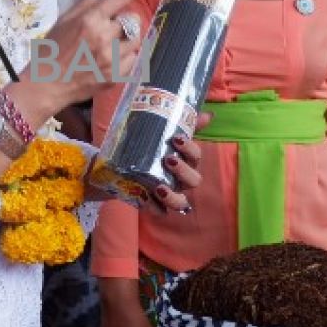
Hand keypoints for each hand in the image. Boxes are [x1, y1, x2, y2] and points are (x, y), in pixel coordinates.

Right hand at [29, 0, 154, 107]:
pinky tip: (110, 60)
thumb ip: (87, 5)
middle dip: (125, 21)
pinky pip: (134, 60)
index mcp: (90, 20)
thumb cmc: (52, 49)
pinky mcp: (117, 76)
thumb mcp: (64, 20)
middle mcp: (104, 37)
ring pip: (136, 40)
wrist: (47, 83)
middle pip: (133, 20)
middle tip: (111, 29)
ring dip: (127, 39)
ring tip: (111, 45)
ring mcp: (112, 59)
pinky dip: (126, 57)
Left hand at [87, 115, 204, 213]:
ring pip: (181, 203)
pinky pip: (159, 212)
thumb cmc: (147, 148)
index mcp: (184, 162)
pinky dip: (154, 207)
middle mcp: (180, 180)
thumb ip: (182, 122)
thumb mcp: (161, 133)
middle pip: (194, 181)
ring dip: (173, 196)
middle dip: (184, 171)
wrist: (118, 164)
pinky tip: (145, 197)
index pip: (196, 157)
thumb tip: (208, 114)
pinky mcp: (152, 205)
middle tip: (168, 159)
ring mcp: (168, 194)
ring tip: (159, 186)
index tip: (176, 139)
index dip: (190, 149)